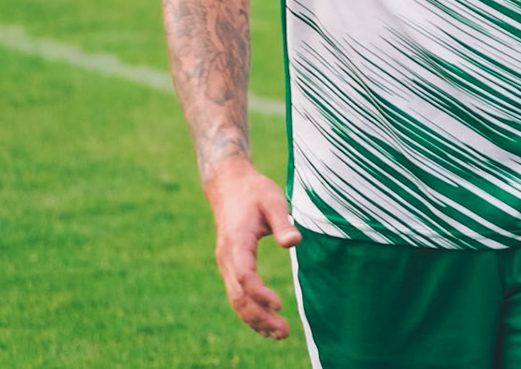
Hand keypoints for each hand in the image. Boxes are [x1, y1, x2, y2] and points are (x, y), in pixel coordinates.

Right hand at [204, 160, 300, 339]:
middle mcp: (226, 257)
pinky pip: (237, 295)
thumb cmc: (255, 192)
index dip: (260, 293)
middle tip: (285, 332)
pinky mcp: (230, 267)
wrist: (229, 186)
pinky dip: (250, 312)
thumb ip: (283, 222)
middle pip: (238, 296)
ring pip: (235, 300)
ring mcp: (226, 264)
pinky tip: (266, 324)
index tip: (280, 304)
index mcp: (237, 242)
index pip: (244, 275)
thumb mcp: (274, 200)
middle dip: (260, 317)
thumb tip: (294, 242)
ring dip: (255, 320)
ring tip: (279, 334)